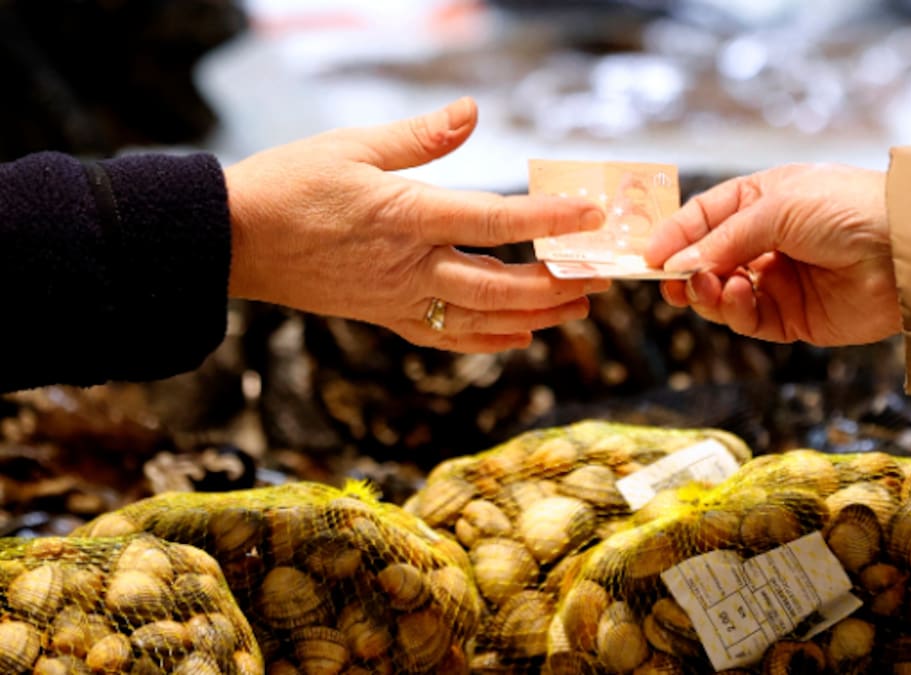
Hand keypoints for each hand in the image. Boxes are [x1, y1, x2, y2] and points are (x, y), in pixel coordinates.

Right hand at [224, 97, 609, 352]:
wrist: (234, 241)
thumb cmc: (290, 185)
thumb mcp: (352, 146)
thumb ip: (421, 136)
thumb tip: (472, 111)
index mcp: (406, 216)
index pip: (494, 219)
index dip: (548, 219)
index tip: (591, 216)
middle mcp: (410, 267)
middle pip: (500, 286)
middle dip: (556, 284)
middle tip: (598, 277)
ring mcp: (399, 299)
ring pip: (481, 318)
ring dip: (534, 316)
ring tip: (575, 307)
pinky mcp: (386, 317)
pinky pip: (446, 337)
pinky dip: (487, 340)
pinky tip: (518, 337)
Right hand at [644, 163, 900, 345]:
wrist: (908, 251)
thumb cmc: (849, 209)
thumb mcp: (778, 207)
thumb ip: (725, 238)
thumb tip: (681, 264)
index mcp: (763, 201)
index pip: (705, 218)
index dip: (675, 236)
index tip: (647, 256)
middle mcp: (768, 240)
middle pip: (707, 261)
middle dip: (685, 272)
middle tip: (668, 282)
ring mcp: (780, 281)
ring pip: (723, 294)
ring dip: (708, 292)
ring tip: (707, 287)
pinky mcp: (794, 317)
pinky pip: (749, 320)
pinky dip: (736, 311)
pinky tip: (739, 296)